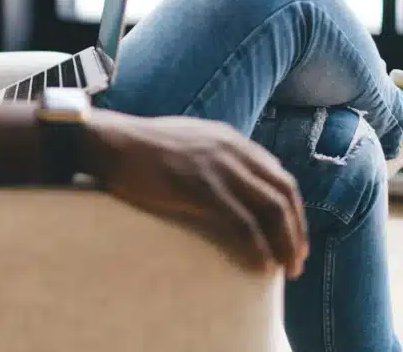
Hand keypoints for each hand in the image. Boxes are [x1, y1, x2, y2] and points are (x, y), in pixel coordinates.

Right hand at [82, 110, 308, 277]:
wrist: (113, 143)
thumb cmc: (139, 147)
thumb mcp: (186, 140)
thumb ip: (211, 154)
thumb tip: (223, 181)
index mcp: (230, 140)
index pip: (278, 176)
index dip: (291, 209)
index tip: (291, 234)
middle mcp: (233, 151)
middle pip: (283, 194)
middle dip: (296, 230)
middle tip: (296, 259)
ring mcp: (219, 169)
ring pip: (271, 210)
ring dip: (285, 243)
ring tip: (286, 269)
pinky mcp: (203, 189)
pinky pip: (244, 224)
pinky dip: (259, 247)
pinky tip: (262, 265)